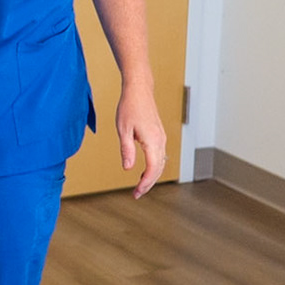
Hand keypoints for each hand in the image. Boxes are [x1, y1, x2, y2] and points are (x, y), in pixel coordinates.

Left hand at [117, 83, 166, 197]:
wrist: (139, 90)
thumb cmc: (129, 107)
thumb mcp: (123, 129)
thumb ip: (126, 150)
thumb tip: (127, 168)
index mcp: (152, 141)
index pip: (152, 169)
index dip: (144, 184)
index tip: (135, 193)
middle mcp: (161, 141)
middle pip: (158, 169)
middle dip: (148, 184)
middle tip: (136, 194)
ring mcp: (161, 138)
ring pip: (160, 163)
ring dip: (151, 176)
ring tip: (139, 186)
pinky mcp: (159, 135)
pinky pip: (159, 156)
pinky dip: (153, 167)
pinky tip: (144, 171)